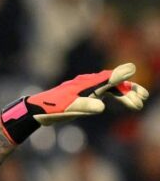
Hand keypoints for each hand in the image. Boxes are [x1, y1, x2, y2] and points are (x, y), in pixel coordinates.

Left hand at [0, 62, 148, 142]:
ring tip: (138, 103)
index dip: (120, 75)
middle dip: (129, 90)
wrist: (38, 110)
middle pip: (114, 83)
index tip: (132, 70)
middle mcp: (89, 84)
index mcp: (86, 84)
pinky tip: (124, 102)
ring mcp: (88, 89)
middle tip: (143, 98)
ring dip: (125, 94)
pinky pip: (105, 94)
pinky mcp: (85, 96)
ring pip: (111, 89)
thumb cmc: (52, 107)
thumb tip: (102, 107)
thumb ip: (85, 106)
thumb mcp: (68, 108)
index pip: (107, 78)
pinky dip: (116, 97)